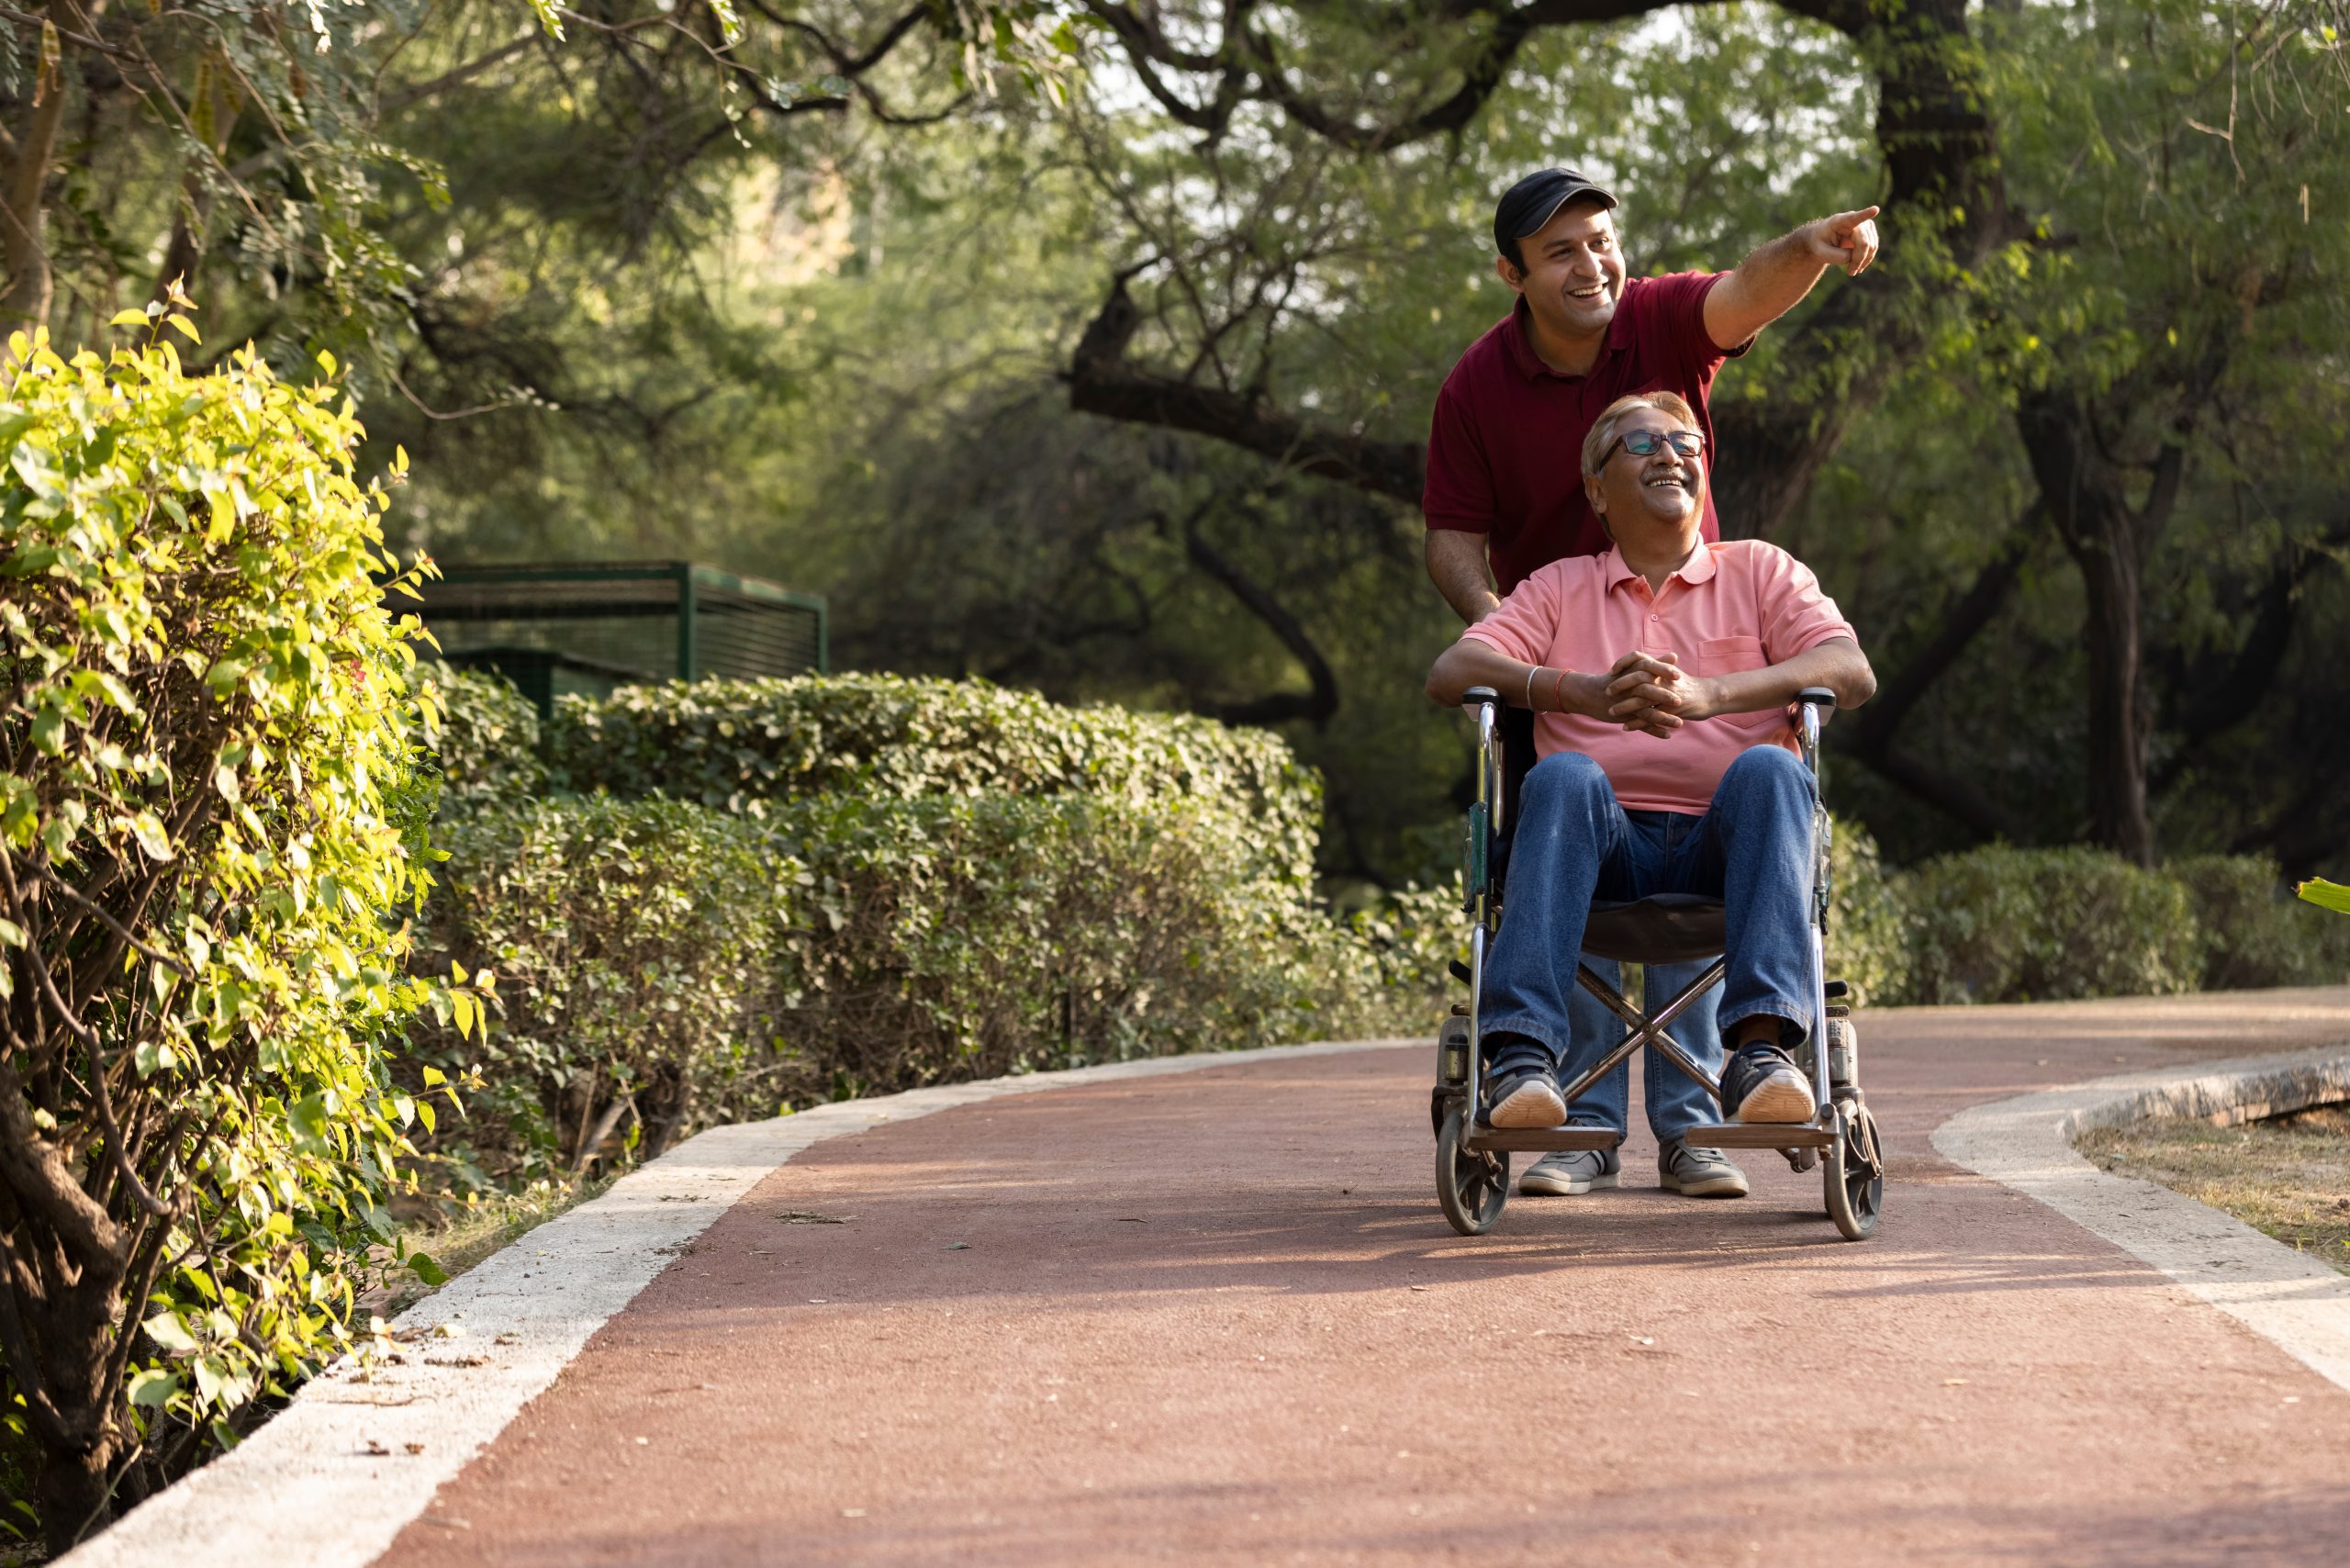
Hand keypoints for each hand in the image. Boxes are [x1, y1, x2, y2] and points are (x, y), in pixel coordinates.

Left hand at [1604, 651, 1724, 734]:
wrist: (1711, 696)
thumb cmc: (1690, 685)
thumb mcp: (1673, 673)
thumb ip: (1657, 667)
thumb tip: (1641, 664)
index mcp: (1663, 668)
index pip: (1639, 658)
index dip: (1623, 663)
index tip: (1611, 670)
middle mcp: (1664, 679)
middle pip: (1637, 679)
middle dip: (1620, 685)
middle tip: (1606, 692)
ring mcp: (1668, 694)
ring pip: (1642, 700)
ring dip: (1624, 707)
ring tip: (1611, 712)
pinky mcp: (1672, 710)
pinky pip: (1651, 717)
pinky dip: (1638, 723)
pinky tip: (1626, 727)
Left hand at [1808, 206, 1880, 276]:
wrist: (1821, 240)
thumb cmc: (1819, 243)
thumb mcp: (1821, 252)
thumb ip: (1838, 256)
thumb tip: (1854, 256)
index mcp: (1839, 221)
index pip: (1854, 218)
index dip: (1866, 214)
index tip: (1875, 210)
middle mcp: (1855, 220)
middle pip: (1864, 242)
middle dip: (1858, 259)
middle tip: (1850, 272)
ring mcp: (1864, 225)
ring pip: (1872, 246)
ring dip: (1863, 261)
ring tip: (1852, 271)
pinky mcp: (1869, 232)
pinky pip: (1873, 248)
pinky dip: (1866, 259)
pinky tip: (1858, 267)